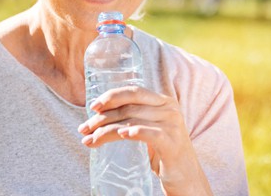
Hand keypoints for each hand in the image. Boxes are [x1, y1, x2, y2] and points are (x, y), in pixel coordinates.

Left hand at [77, 86, 212, 195]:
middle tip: (84, 129)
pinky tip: (121, 135)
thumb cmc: (164, 154)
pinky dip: (134, 132)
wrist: (187, 178)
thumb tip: (98, 117)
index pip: (134, 92)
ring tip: (90, 140)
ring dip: (106, 131)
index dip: (112, 96)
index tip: (93, 107)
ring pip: (132, 121)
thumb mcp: (151, 129)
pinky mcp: (172, 143)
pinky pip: (150, 133)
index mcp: (164, 102)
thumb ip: (135, 118)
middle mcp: (170, 109)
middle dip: (102, 118)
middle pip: (129, 108)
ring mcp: (172, 125)